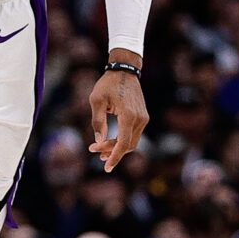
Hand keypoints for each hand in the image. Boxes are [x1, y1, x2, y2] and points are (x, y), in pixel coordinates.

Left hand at [87, 59, 147, 173]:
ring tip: (100, 152)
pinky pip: (133, 134)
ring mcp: (143, 118)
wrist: (125, 70)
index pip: (123, 143)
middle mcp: (139, 119)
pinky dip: (122, 140)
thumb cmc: (108, 84)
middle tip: (95, 153)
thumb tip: (98, 141)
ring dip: (117, 148)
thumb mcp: (96, 100)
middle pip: (128, 145)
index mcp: (129, 115)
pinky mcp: (143, 117)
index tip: (106, 167)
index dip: (114, 157)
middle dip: (112, 152)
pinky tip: (110, 142)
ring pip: (132, 141)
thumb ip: (98, 122)